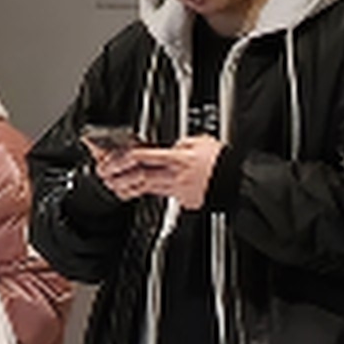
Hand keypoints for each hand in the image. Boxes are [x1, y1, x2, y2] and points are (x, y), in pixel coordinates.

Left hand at [98, 132, 221, 211]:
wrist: (238, 183)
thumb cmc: (223, 162)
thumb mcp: (201, 141)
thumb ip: (182, 143)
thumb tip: (173, 146)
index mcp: (177, 158)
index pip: (144, 156)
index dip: (124, 157)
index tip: (111, 157)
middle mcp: (175, 176)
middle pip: (140, 176)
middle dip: (119, 176)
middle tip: (104, 174)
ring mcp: (178, 191)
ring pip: (147, 189)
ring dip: (128, 187)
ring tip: (114, 185)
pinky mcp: (184, 202)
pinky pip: (162, 196)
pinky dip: (148, 194)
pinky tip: (137, 193)